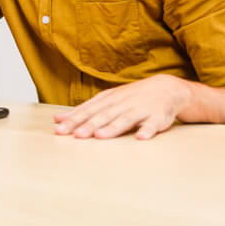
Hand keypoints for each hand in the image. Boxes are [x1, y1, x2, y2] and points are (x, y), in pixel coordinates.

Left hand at [52, 74, 192, 139]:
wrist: (166, 88)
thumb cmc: (131, 97)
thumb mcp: (106, 100)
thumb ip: (84, 111)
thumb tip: (58, 120)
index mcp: (108, 100)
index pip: (88, 110)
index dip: (74, 120)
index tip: (60, 129)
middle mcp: (122, 103)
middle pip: (103, 115)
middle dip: (89, 125)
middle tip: (76, 135)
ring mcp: (140, 109)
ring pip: (125, 119)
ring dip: (113, 128)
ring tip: (100, 136)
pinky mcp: (158, 117)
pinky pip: (153, 124)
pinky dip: (148, 130)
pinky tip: (141, 137)